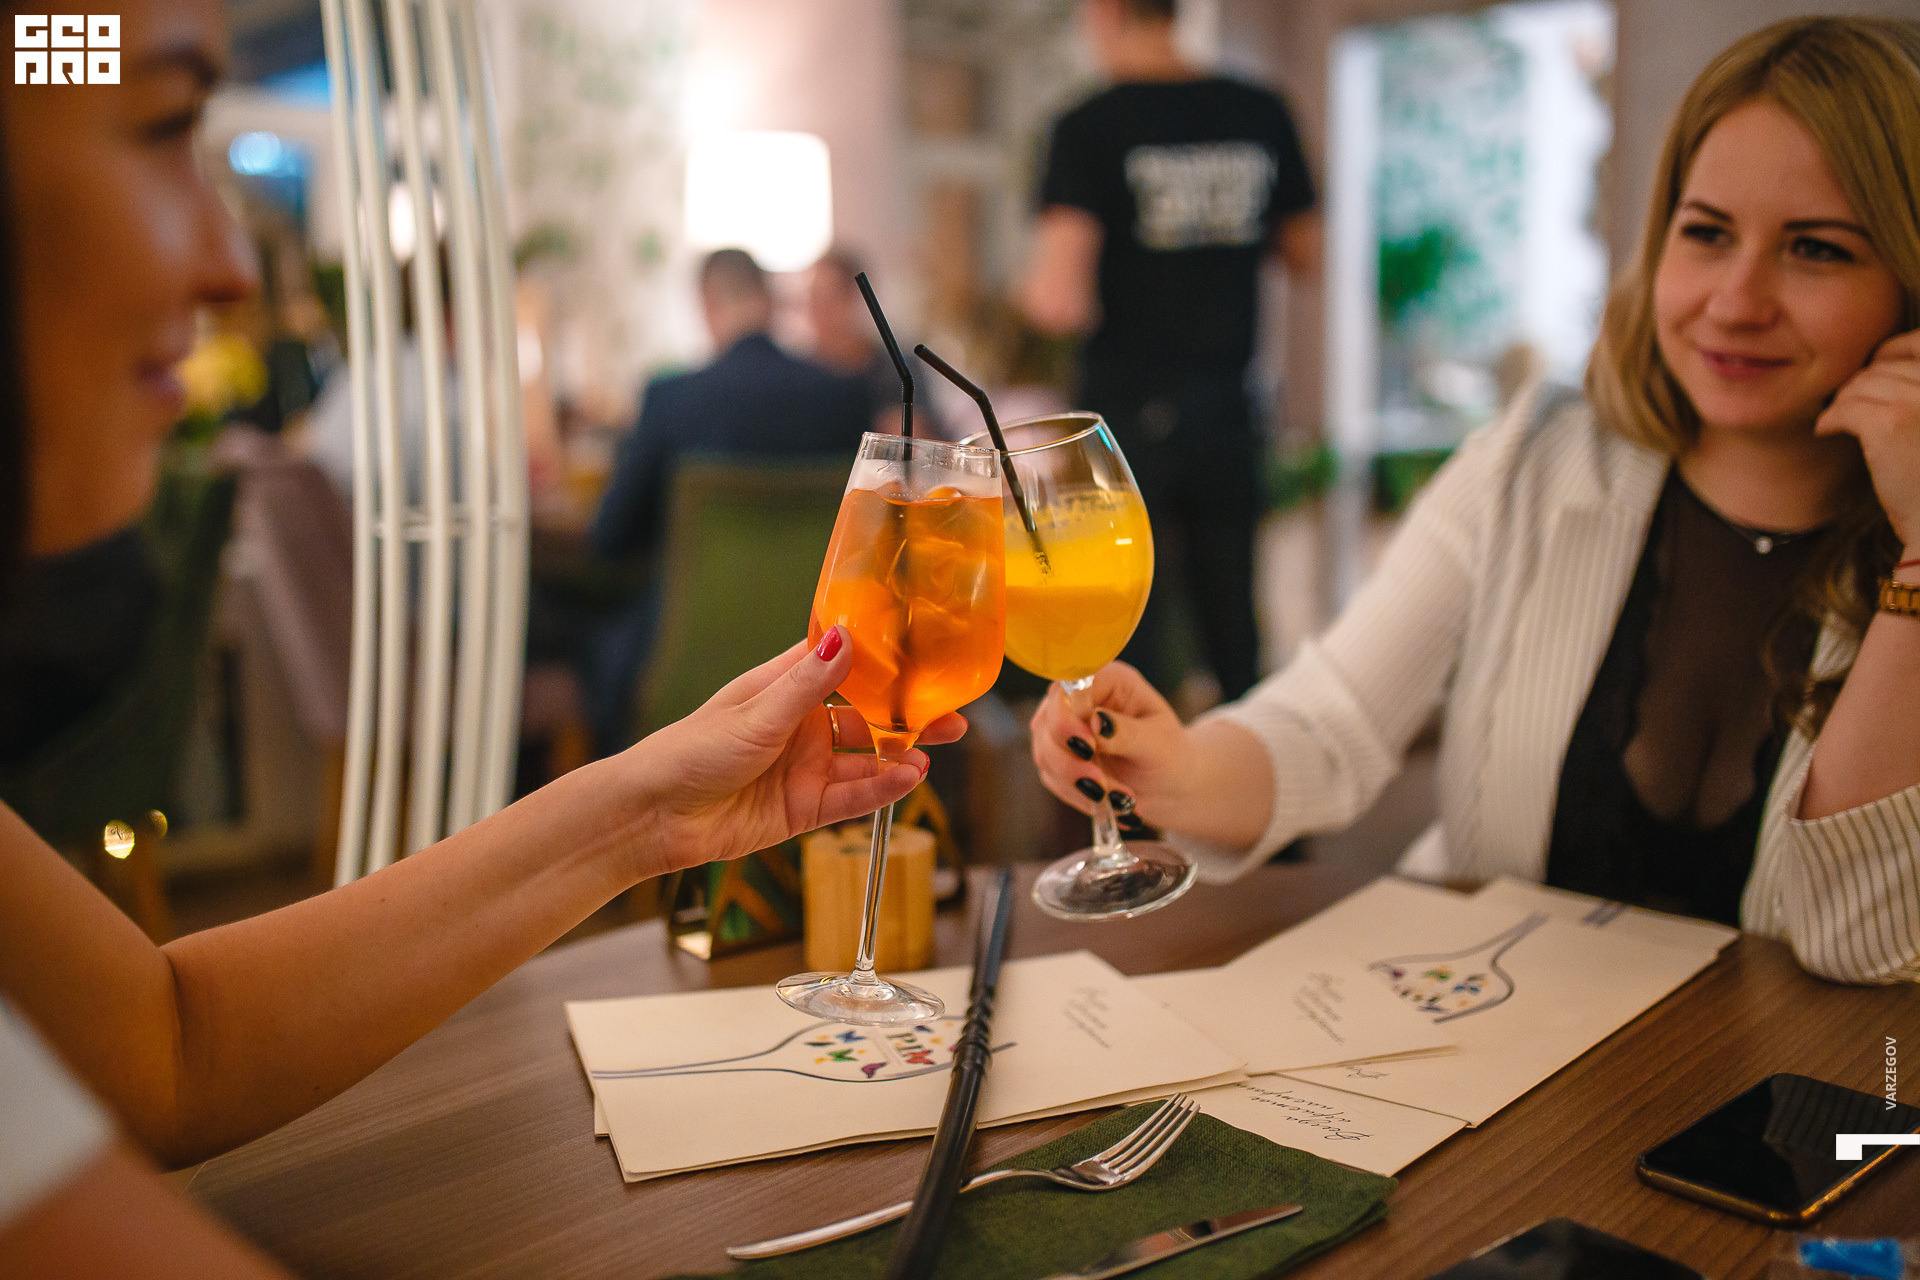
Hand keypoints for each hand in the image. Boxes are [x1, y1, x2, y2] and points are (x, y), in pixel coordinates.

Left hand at [616, 627, 966, 876]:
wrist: (654, 816)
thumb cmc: (690, 752)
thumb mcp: (757, 713)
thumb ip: (808, 682)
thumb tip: (846, 636)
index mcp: (783, 688)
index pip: (842, 665)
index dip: (883, 661)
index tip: (925, 654)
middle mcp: (799, 726)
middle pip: (866, 717)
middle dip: (907, 716)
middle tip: (951, 713)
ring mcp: (803, 768)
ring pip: (865, 760)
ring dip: (899, 756)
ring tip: (933, 751)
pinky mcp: (802, 809)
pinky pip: (851, 796)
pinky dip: (880, 789)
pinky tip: (907, 779)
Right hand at [1029, 662, 1190, 824]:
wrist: (1169, 784)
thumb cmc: (1169, 753)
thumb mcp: (1157, 742)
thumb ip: (1126, 732)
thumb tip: (1095, 722)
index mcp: (1108, 681)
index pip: (1069, 687)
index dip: (1067, 716)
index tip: (1088, 746)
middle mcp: (1080, 700)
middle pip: (1048, 722)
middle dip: (1069, 760)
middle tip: (1100, 784)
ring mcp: (1065, 729)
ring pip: (1045, 753)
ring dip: (1076, 782)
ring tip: (1116, 798)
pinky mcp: (1059, 758)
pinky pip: (1053, 778)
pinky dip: (1079, 795)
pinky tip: (1109, 803)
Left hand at [1816, 328, 1919, 553]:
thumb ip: (1918, 394)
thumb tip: (1878, 367)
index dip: (1891, 351)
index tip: (1872, 368)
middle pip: (1887, 365)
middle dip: (1860, 382)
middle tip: (1845, 402)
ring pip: (1863, 384)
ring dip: (1843, 400)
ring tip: (1836, 418)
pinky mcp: (1891, 423)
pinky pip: (1846, 407)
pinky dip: (1830, 418)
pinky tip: (1825, 430)